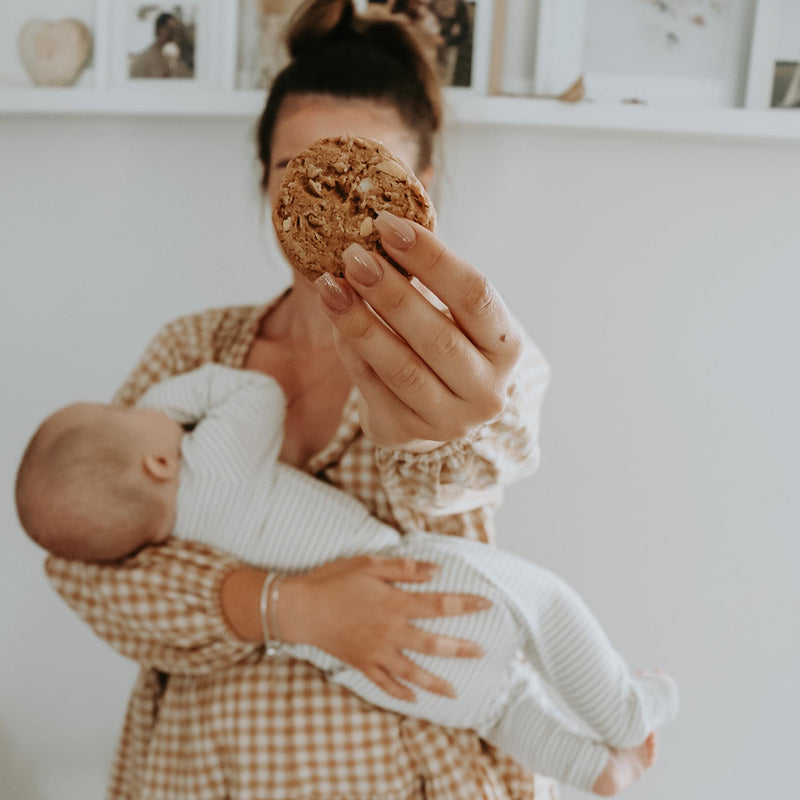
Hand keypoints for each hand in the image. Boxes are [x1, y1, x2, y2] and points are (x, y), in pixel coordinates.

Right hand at [279, 555, 489, 700]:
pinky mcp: (362, 664)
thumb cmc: (333, 581)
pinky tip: (413, 699)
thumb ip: (403, 569)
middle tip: (481, 652)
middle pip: (434, 645)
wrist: (300, 609)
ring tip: (455, 691)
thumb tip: (435, 571)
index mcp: (395, 604)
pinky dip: (401, 693)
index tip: (487, 604)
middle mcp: (390, 632)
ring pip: (413, 673)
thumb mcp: (368, 564)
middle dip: (460, 649)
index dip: (465, 605)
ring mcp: (376, 652)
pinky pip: (385, 684)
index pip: (439, 606)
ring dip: (436, 683)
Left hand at [313, 211, 523, 449]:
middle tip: (353, 254)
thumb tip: (389, 214)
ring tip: (330, 285)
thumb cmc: (447, 342)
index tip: (388, 225)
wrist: (438, 408)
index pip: (475, 295)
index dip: (432, 258)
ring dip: (360, 322)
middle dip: (390, 291)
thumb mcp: (454, 312)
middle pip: (436, 336)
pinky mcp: (406, 433)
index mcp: (507, 348)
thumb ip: (431, 273)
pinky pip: (371, 387)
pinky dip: (350, 349)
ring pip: (400, 367)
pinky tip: (334, 317)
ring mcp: (448, 420)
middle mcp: (486, 390)